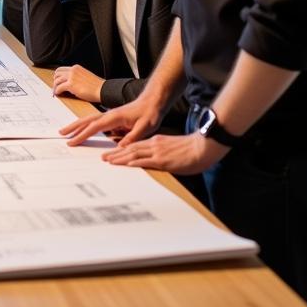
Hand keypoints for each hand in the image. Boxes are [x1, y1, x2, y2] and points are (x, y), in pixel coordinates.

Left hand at [51, 64, 103, 102]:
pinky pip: (59, 88)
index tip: (58, 81)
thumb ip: (77, 76)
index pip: (62, 69)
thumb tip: (69, 82)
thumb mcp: (85, 76)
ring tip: (56, 91)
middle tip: (56, 86)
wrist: (102, 90)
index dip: (58, 76)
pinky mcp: (71, 85)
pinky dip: (57, 91)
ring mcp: (71, 77)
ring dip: (55, 86)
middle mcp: (73, 70)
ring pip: (56, 80)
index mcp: (76, 68)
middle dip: (55, 80)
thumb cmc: (96, 86)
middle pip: (57, 73)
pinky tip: (58, 94)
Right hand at [60, 96, 163, 146]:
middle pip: (86, 121)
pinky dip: (86, 125)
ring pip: (89, 120)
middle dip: (73, 127)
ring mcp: (110, 115)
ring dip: (77, 125)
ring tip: (67, 131)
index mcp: (114, 117)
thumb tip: (119, 147)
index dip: (82, 135)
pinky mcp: (113, 118)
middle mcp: (109, 115)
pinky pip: (96, 122)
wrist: (153, 101)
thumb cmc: (150, 113)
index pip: (94, 127)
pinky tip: (84, 130)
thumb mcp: (145, 128)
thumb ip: (131, 137)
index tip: (72, 141)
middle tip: (61, 133)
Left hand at [101, 131, 227, 175]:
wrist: (203, 147)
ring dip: (119, 158)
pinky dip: (133, 162)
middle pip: (130, 148)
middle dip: (115, 153)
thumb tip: (157, 159)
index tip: (112, 153)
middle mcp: (154, 145)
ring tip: (108, 161)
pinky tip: (125, 164)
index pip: (135, 145)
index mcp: (156, 142)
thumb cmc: (192, 149)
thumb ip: (163, 152)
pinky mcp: (163, 160)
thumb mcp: (173, 148)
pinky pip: (145, 161)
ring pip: (133, 154)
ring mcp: (157, 152)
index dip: (122, 149)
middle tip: (103, 158)